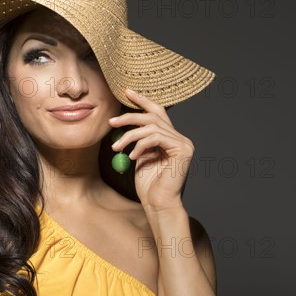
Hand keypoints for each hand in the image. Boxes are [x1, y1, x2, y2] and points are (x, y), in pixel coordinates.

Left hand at [109, 89, 193, 212]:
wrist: (158, 204)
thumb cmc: (149, 185)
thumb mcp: (139, 157)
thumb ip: (138, 140)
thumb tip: (123, 124)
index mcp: (171, 138)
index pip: (157, 112)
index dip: (142, 100)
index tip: (126, 91)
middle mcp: (180, 138)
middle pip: (153, 116)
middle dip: (130, 116)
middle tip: (112, 121)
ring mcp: (184, 143)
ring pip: (151, 127)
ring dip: (129, 135)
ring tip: (116, 147)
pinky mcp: (183, 150)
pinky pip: (156, 138)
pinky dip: (140, 145)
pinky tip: (131, 156)